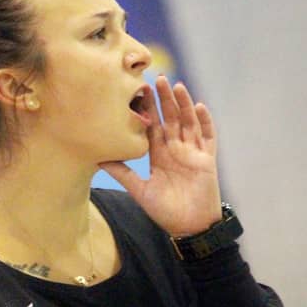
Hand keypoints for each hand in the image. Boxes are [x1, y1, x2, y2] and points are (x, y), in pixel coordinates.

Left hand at [100, 74, 222, 236]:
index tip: (139, 91)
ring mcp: (193, 152)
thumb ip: (122, 173)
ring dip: (183, 104)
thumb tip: (98, 159)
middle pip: (171, 118)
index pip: (153, 126)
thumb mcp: (139, 190)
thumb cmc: (165, 211)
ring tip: (176, 86)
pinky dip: (204, 121)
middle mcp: (176, 149)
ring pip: (188, 122)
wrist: (190, 227)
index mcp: (159, 154)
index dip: (147, 109)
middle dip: (164, 99)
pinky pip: (208, 136)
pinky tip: (198, 106)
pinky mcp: (207, 158)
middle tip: (156, 78)